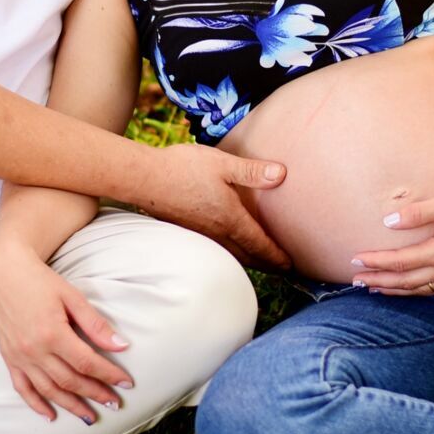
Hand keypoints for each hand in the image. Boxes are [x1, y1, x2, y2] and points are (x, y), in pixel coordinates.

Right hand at [0, 245, 132, 422]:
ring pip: (48, 390)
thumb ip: (96, 324)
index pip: (87, 363)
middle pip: (70, 380)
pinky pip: (22, 388)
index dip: (108, 375)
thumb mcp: (73, 297)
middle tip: (114, 403)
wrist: (6, 273)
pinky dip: (36, 404)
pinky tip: (51, 415)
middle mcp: (33, 350)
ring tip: (90, 417)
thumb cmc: (41, 282)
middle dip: (95, 393)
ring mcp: (19, 356)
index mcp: (52, 333)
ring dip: (71, 406)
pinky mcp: (9, 358)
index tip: (126, 383)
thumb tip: (121, 346)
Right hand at [139, 143, 291, 270]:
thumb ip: (252, 172)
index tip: (290, 266)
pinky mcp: (188, 231)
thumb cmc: (182, 168)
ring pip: (231, 255)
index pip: (259, 244)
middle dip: (267, 264)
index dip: (277, 256)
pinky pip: (217, 249)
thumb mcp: (222, 164)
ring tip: (261, 262)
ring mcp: (201, 234)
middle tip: (282, 270)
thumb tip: (282, 174)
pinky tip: (230, 247)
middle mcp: (217, 232)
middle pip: (247, 256)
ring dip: (249, 260)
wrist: (143, 178)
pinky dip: (231, 254)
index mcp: (230, 218)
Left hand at [350, 188, 433, 295]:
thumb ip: (418, 213)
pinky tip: (407, 288)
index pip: (400, 262)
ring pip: (420, 290)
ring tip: (374, 287)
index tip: (356, 260)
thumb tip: (388, 222)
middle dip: (379, 281)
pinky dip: (415, 291)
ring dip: (395, 290)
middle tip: (356, 280)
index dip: (376, 262)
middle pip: (406, 282)